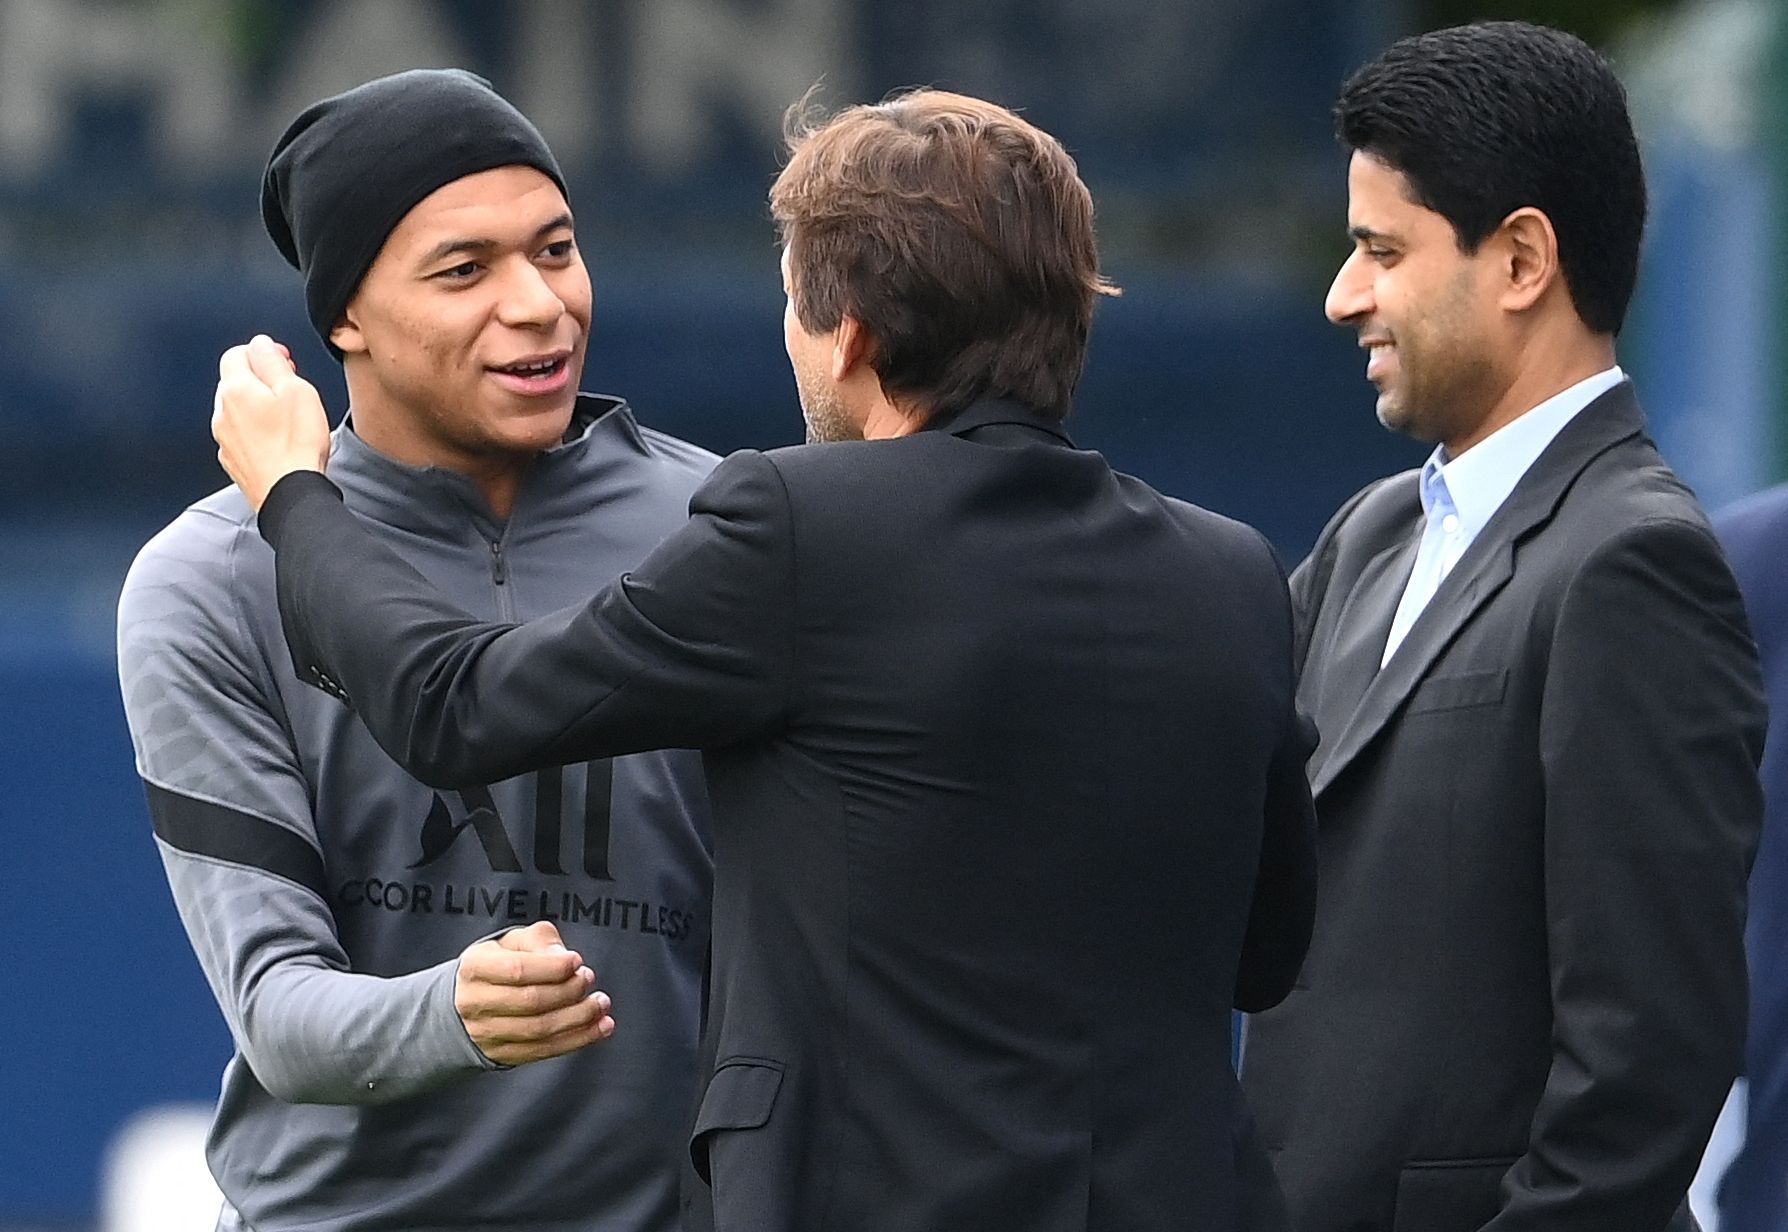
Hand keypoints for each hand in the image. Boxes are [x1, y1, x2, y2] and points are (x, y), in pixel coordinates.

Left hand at [212, 334, 330, 509]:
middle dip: (260, 380)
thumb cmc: (296, 444)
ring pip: (238, 410)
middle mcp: (222, 412)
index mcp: (235, 389)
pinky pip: (241, 435)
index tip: (284, 361)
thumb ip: (273, 361)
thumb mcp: (295, 389)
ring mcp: (224, 439)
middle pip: (236, 381)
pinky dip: (256, 432)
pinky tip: (279, 441)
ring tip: (288, 419)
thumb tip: (261, 344)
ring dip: (258, 407)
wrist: (290, 493)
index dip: (262, 352)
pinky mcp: (233, 461)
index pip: (237, 353)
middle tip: (290, 390)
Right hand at [454, 920, 615, 1066]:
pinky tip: (600, 1027)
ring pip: (539, 1030)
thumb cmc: (499, 963)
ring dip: (579, 1017)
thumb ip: (540, 940)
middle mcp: (476, 1002)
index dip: (552, 967)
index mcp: (476, 967)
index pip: (517, 970)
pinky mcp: (503, 1054)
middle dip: (569, 991)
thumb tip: (561, 957)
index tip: (576, 961)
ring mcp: (487, 1033)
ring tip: (600, 1003)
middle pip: (530, 1001)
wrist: (469, 999)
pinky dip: (578, 1039)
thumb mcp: (514, 940)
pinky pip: (545, 1050)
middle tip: (588, 979)